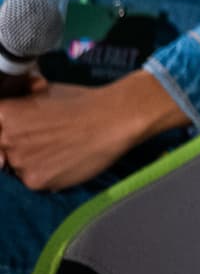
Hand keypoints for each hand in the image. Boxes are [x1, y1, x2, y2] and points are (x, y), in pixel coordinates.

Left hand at [0, 71, 185, 190]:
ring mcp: (19, 162)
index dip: (5, 130)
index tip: (18, 134)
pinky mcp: (35, 181)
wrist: (114, 118)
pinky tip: (63, 161)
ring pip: (14, 167)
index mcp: (3, 113)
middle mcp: (5, 139)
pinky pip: (32, 180)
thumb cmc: (80, 101)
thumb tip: (6, 116)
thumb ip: (17, 106)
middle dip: (14, 146)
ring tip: (56, 150)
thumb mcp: (41, 92)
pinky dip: (46, 173)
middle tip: (41, 140)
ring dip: (30, 161)